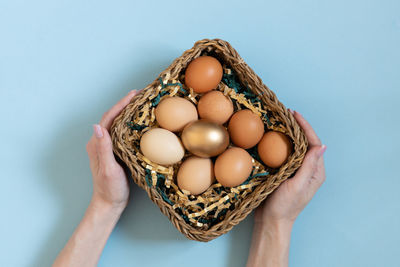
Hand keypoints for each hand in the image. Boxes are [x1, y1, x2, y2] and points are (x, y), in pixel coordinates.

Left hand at [86, 90, 138, 211]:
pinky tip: (140, 123)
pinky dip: (130, 124)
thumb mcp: (108, 169)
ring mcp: (107, 147)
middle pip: (113, 117)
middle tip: (141, 95)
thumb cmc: (109, 189)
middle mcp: (100, 142)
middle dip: (125, 104)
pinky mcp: (114, 152)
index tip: (134, 94)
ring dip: (128, 112)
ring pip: (118, 124)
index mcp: (96, 144)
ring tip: (142, 104)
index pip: (108, 118)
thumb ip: (103, 148)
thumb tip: (97, 126)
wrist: (109, 204)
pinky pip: (122, 133)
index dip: (120, 104)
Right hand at [254, 110, 326, 225]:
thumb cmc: (285, 206)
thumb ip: (309, 166)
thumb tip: (322, 146)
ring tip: (280, 122)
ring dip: (289, 134)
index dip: (305, 127)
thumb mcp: (298, 185)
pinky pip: (286, 154)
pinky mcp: (286, 173)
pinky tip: (272, 138)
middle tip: (286, 114)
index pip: (314, 143)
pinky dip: (280, 144)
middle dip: (298, 127)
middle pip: (306, 143)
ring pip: (296, 147)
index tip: (294, 114)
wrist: (272, 222)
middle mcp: (308, 170)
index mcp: (315, 172)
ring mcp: (297, 171)